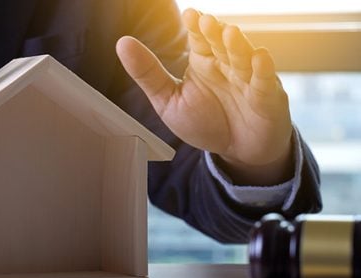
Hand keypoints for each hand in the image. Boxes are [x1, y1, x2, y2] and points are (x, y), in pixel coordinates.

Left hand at [116, 9, 292, 185]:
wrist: (236, 152)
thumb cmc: (206, 122)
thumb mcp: (168, 100)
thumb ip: (148, 74)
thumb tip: (122, 43)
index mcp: (203, 63)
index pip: (199, 39)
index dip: (196, 27)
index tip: (189, 15)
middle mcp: (226, 66)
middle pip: (221, 44)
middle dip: (215, 32)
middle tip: (206, 22)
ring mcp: (248, 79)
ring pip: (243, 58)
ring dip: (237, 45)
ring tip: (228, 33)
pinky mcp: (266, 98)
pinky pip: (264, 81)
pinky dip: (262, 69)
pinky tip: (259, 58)